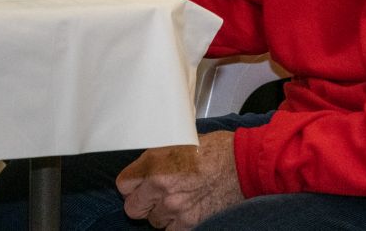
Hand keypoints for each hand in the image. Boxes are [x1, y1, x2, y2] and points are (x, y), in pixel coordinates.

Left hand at [116, 133, 242, 229]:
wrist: (242, 164)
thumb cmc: (214, 150)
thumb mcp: (177, 143)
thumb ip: (156, 160)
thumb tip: (143, 170)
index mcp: (154, 163)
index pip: (123, 185)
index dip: (130, 185)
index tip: (135, 186)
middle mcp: (161, 186)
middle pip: (133, 209)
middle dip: (141, 203)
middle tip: (153, 197)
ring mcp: (176, 206)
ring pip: (153, 221)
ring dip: (161, 214)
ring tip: (175, 201)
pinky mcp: (191, 221)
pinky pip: (172, 230)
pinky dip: (176, 224)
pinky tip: (185, 211)